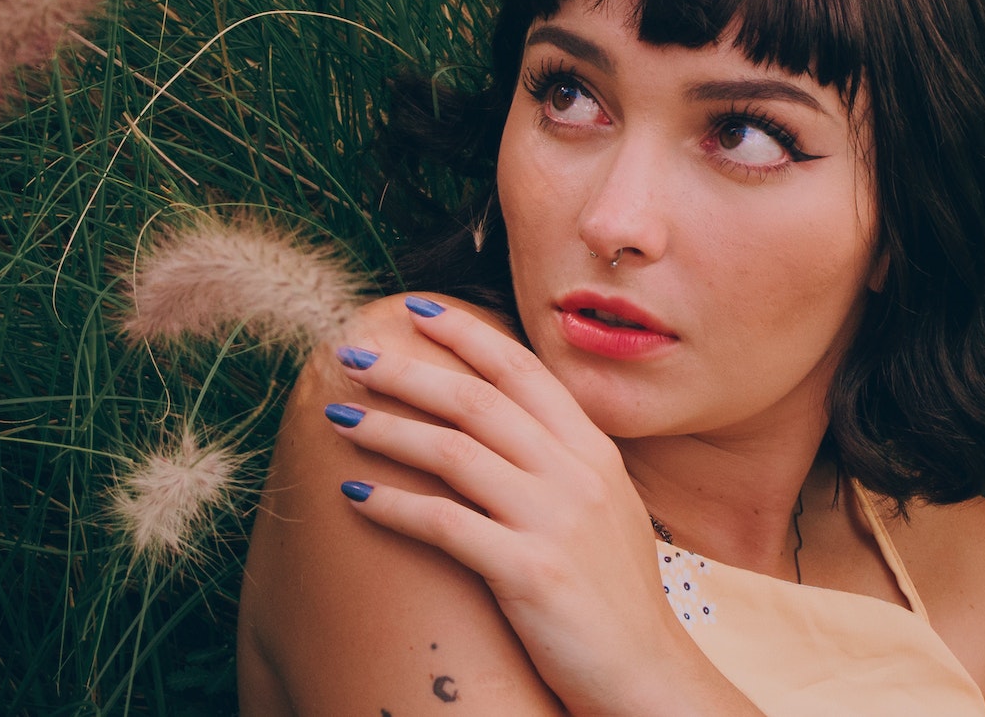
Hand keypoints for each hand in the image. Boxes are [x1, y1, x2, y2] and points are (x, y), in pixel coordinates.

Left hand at [324, 295, 690, 713]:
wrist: (645, 673)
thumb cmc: (612, 593)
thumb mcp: (604, 505)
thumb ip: (561, 459)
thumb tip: (500, 421)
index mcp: (593, 450)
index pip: (523, 370)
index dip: (466, 333)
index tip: (416, 311)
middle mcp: (576, 474)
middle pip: (478, 400)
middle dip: (409, 372)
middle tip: (353, 355)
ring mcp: (554, 521)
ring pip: (454, 452)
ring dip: (388, 430)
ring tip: (339, 418)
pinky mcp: (529, 572)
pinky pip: (446, 524)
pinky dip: (394, 506)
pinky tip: (354, 498)